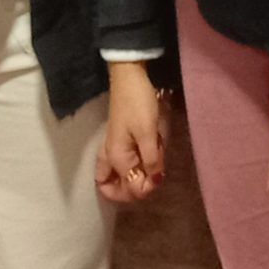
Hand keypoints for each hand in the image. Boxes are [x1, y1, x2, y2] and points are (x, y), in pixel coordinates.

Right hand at [95, 65, 166, 202]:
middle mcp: (110, 157)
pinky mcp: (118, 140)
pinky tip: (146, 159)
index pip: (128, 189)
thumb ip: (151, 161)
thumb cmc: (139, 105)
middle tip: (151, 179)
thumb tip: (154, 182)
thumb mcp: (149, 134)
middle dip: (132, 189)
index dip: (144, 190)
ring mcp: (112, 149)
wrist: (130, 78)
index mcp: (116, 158)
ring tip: (150, 167)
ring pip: (115, 176)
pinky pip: (121, 163)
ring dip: (132, 178)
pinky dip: (133, 167)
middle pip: (112, 187)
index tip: (159, 177)